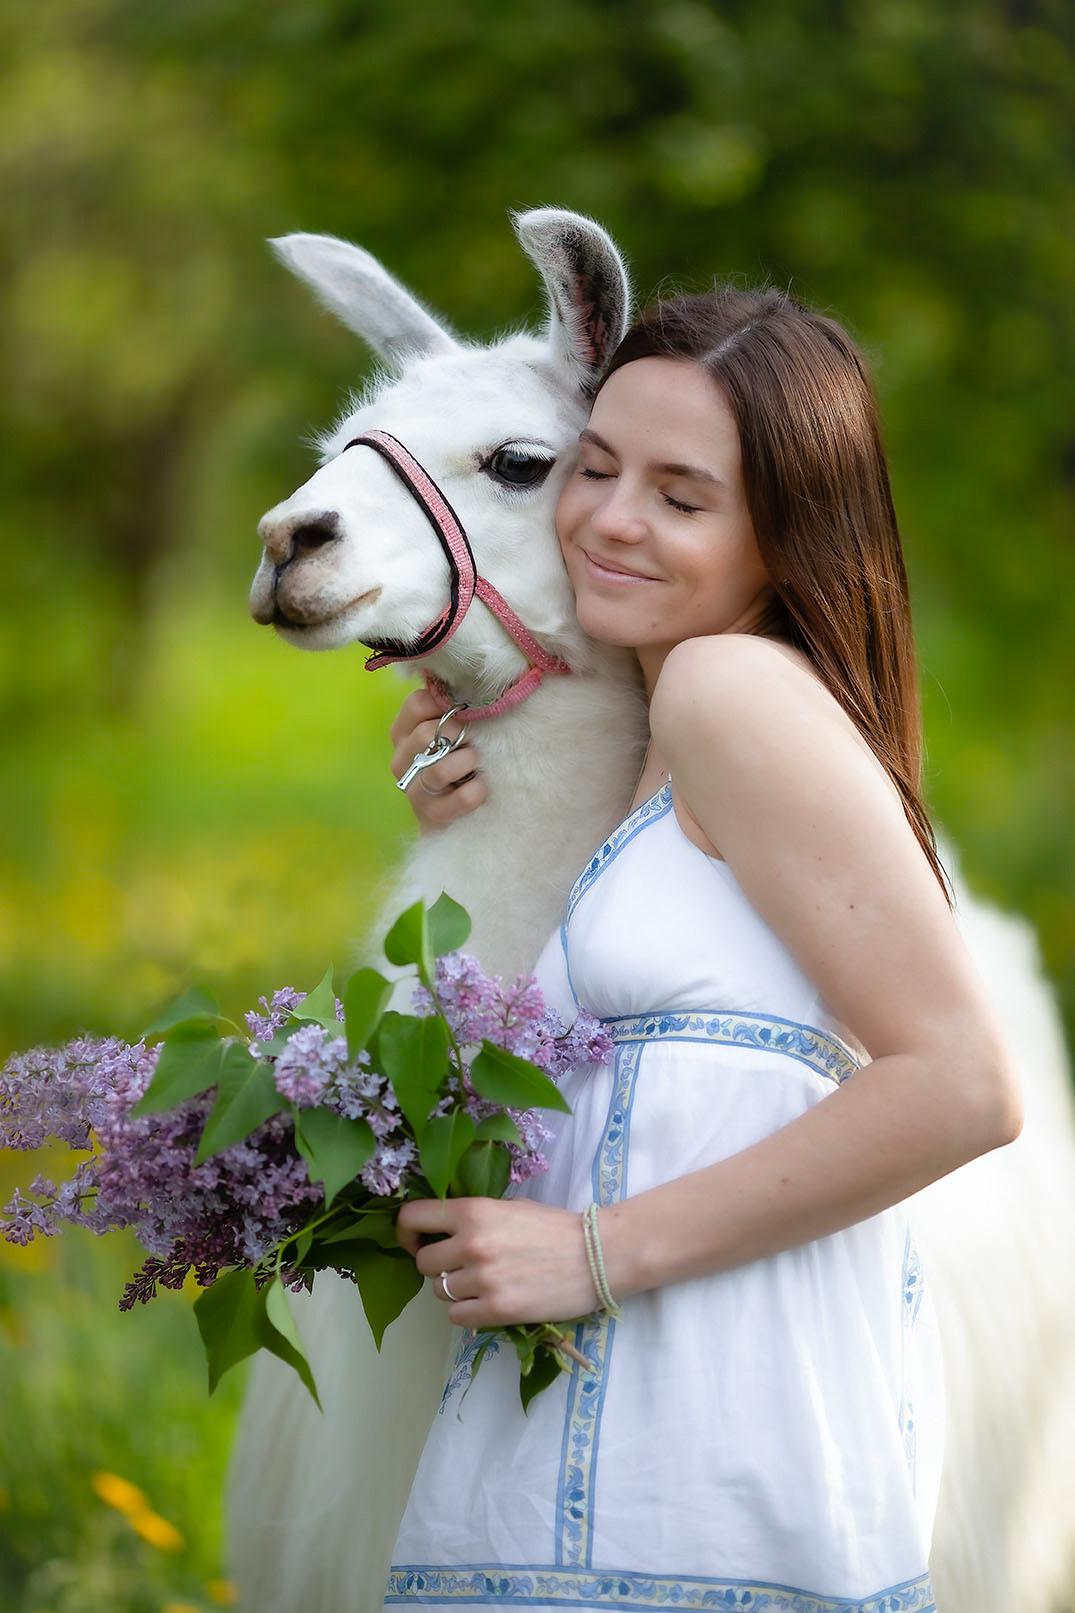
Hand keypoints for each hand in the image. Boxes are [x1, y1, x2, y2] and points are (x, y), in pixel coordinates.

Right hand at [389, 688, 487, 830]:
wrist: (452, 817)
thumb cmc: (454, 764)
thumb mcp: (448, 733)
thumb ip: (449, 708)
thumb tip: (466, 677)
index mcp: (402, 733)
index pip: (416, 703)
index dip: (444, 705)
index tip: (461, 714)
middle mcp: (401, 761)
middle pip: (424, 733)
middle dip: (457, 733)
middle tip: (470, 739)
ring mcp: (414, 791)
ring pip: (439, 769)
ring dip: (467, 761)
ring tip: (475, 762)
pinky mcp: (432, 816)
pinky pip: (462, 798)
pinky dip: (478, 790)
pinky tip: (481, 787)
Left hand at [396, 1196, 597, 1327]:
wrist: (598, 1255)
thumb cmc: (556, 1227)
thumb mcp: (511, 1206)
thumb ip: (475, 1217)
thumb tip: (443, 1230)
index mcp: (474, 1211)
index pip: (412, 1219)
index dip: (406, 1232)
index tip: (415, 1240)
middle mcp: (472, 1244)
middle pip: (422, 1263)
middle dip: (436, 1265)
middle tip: (459, 1266)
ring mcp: (483, 1279)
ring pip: (439, 1292)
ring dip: (454, 1290)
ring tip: (482, 1283)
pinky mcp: (497, 1310)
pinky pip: (456, 1316)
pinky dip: (467, 1311)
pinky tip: (489, 1301)